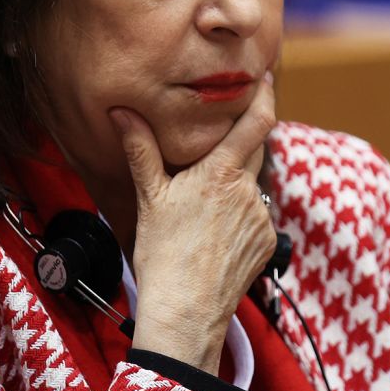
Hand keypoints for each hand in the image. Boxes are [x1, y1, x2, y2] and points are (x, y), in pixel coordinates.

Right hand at [111, 76, 277, 374]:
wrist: (186, 312)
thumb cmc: (163, 255)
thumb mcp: (149, 197)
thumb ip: (141, 150)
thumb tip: (122, 112)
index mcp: (222, 173)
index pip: (257, 122)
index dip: (265, 96)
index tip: (265, 77)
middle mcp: (249, 192)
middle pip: (256, 149)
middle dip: (244, 138)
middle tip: (223, 134)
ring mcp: (261, 219)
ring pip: (253, 186)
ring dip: (237, 183)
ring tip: (207, 202)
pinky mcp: (267, 243)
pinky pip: (257, 216)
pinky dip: (241, 215)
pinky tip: (215, 231)